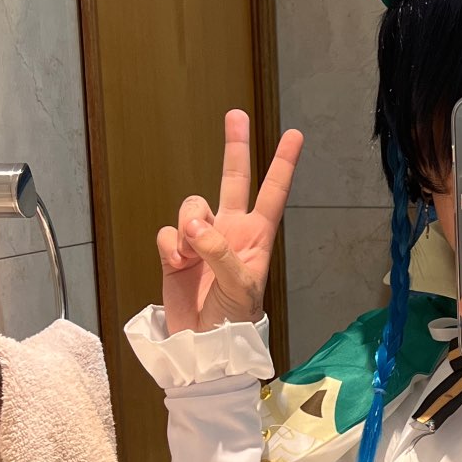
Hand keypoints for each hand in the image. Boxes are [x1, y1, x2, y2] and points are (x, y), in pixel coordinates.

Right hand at [157, 111, 302, 332]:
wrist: (202, 347)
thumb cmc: (233, 320)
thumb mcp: (238, 286)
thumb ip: (219, 251)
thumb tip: (194, 224)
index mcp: (256, 237)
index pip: (272, 193)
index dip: (283, 165)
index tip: (294, 135)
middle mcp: (230, 231)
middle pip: (233, 179)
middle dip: (234, 147)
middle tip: (236, 114)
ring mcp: (201, 239)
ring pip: (191, 205)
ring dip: (188, 225)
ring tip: (190, 255)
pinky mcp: (174, 252)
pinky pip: (167, 232)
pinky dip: (169, 246)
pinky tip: (176, 265)